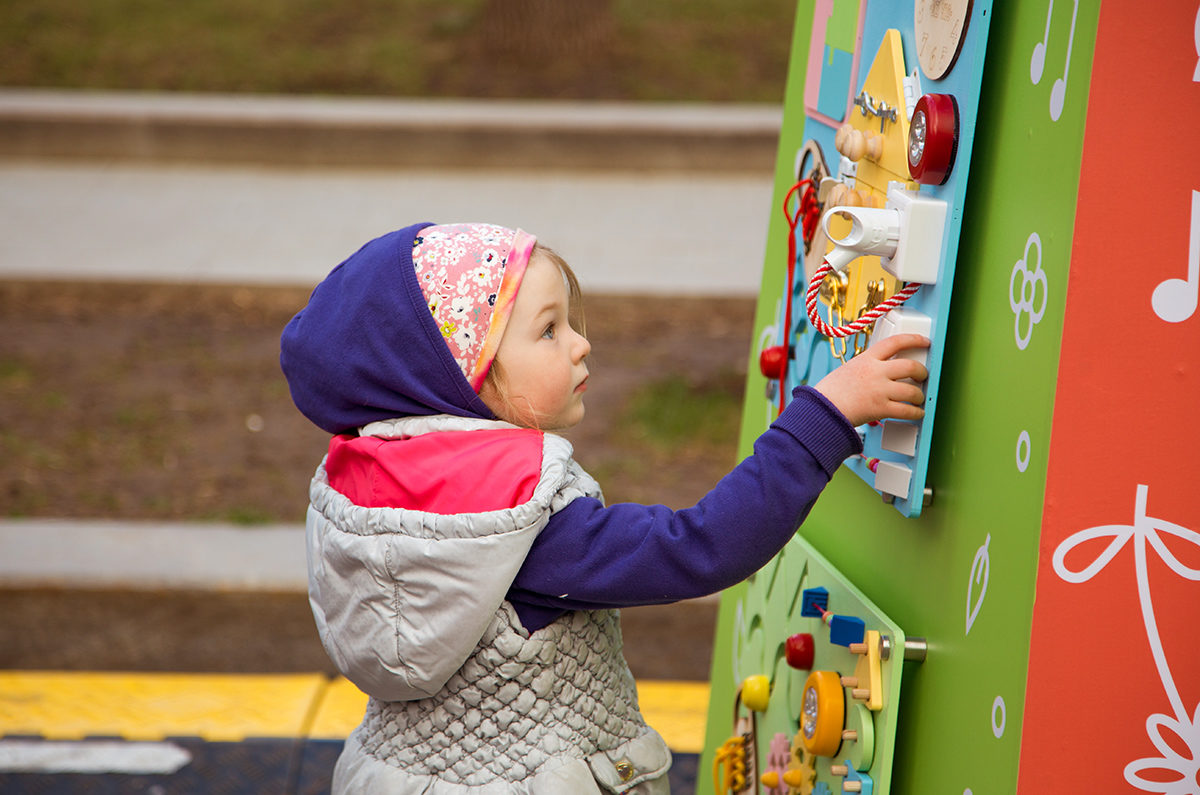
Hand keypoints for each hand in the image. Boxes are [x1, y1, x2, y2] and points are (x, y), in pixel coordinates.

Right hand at [813, 334, 929, 425]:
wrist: (821, 409)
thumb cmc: (830, 392)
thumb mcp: (849, 369)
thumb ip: (868, 367)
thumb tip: (886, 372)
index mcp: (866, 358)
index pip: (895, 342)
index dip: (914, 339)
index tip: (924, 341)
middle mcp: (875, 372)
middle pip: (910, 366)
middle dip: (921, 371)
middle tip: (923, 375)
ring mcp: (879, 390)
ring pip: (912, 390)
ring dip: (919, 395)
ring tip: (919, 398)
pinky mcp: (880, 409)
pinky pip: (906, 410)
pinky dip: (916, 412)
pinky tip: (917, 412)